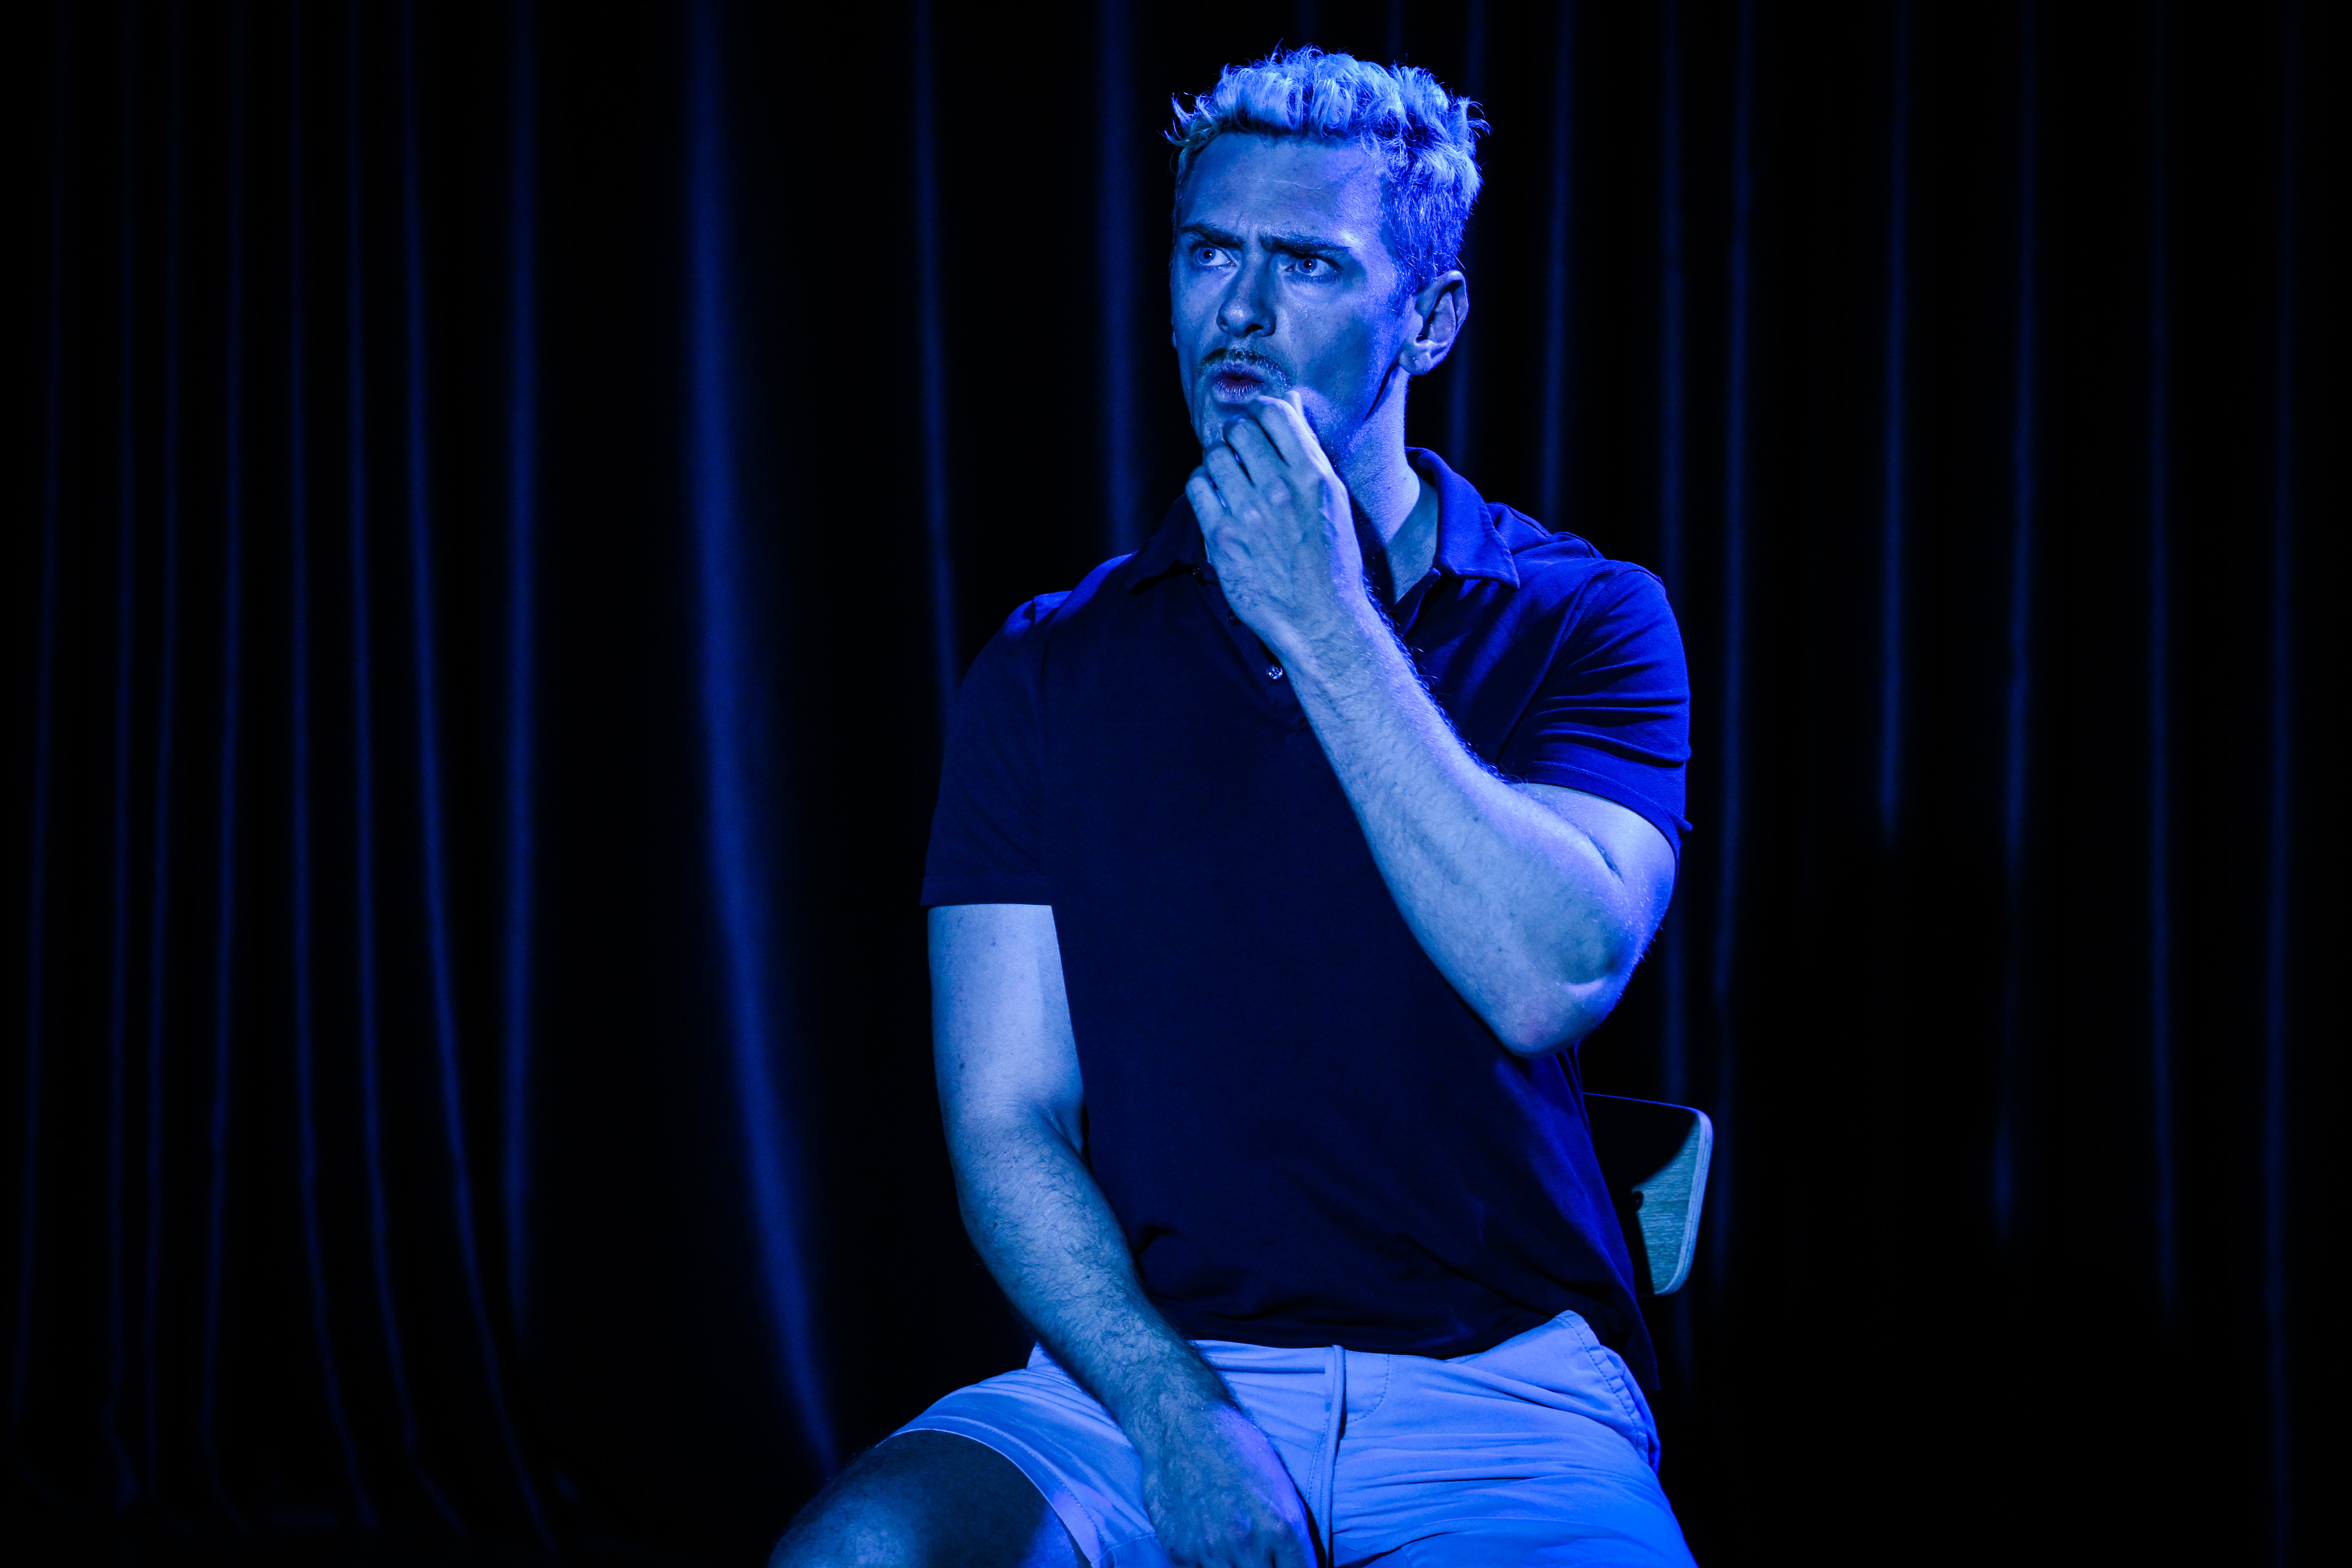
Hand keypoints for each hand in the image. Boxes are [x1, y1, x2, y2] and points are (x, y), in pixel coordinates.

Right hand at [1133, 1398, 1314, 1567]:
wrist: (1184, 1425)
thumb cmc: (1238, 1447)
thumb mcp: (1283, 1488)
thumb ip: (1294, 1537)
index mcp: (1282, 1527)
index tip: (1290, 1566)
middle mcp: (1248, 1545)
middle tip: (1264, 1559)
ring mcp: (1211, 1551)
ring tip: (1237, 1554)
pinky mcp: (1179, 1552)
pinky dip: (1209, 1565)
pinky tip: (1210, 1545)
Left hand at [1184, 393, 1370, 656]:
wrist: (1319, 618)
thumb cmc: (1331, 559)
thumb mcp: (1332, 499)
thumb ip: (1307, 451)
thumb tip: (1288, 404)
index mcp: (1312, 475)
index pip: (1275, 413)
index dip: (1260, 410)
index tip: (1257, 421)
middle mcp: (1279, 488)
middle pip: (1239, 431)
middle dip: (1236, 436)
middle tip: (1239, 452)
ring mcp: (1248, 513)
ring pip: (1213, 456)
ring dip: (1216, 460)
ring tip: (1226, 477)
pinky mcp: (1222, 537)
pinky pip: (1197, 487)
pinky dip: (1201, 485)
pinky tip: (1213, 497)